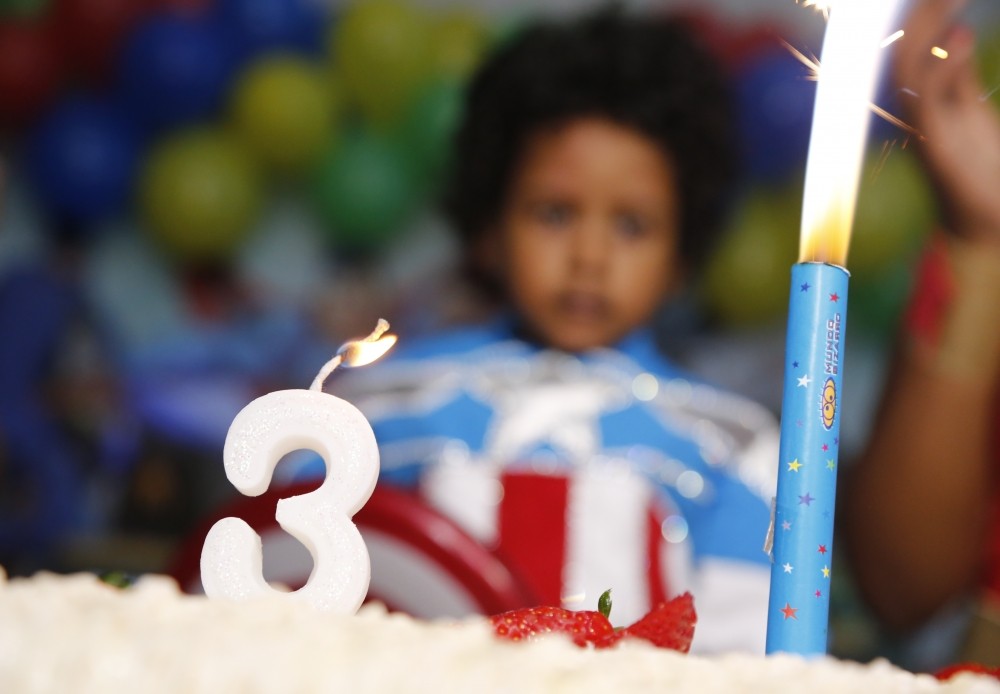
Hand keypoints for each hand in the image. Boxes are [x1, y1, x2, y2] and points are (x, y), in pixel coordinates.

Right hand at [894, 0, 999, 242]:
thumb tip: (955, 35)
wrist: (987, 223)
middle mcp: (912, 111)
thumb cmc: (983, 174)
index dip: (916, 19)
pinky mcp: (934, 142)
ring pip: (907, 68)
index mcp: (921, 100)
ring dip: (927, 27)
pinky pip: (926, 97)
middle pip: (902, 51)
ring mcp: (921, 126)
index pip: (908, 49)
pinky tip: (960, 37)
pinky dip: (941, 65)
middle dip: (919, 16)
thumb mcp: (972, 114)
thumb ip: (959, 78)